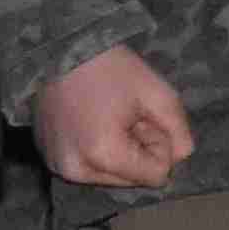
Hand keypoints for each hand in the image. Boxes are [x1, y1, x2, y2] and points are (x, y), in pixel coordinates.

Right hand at [35, 44, 195, 190]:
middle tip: (125, 115)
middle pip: (132, 180)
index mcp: (104, 155)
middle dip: (138, 150)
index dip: (158, 144)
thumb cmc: (111, 68)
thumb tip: (180, 160)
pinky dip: (97, 151)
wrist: (62, 49)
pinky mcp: (48, 159)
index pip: (155, 175)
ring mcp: (57, 166)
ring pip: (112, 176)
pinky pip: (88, 168)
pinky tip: (90, 122)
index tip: (143, 118)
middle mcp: (76, 170)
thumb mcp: (159, 95)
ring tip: (107, 117)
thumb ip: (179, 133)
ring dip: (119, 152)